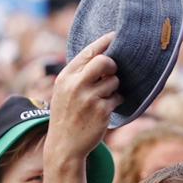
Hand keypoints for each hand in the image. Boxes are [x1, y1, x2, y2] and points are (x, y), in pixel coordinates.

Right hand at [46, 32, 121, 161]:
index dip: (104, 42)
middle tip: (111, 72)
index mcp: (65, 77)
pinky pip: (118, 97)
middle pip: (104, 61)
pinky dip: (116, 101)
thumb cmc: (67, 116)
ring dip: (113, 87)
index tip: (114, 36)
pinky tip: (106, 109)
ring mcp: (89, 98)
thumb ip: (78, 74)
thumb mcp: (64, 91)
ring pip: (114, 81)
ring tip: (103, 98)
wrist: (64, 146)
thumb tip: (103, 56)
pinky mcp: (102, 111)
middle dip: (112, 65)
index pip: (88, 52)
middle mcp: (76, 85)